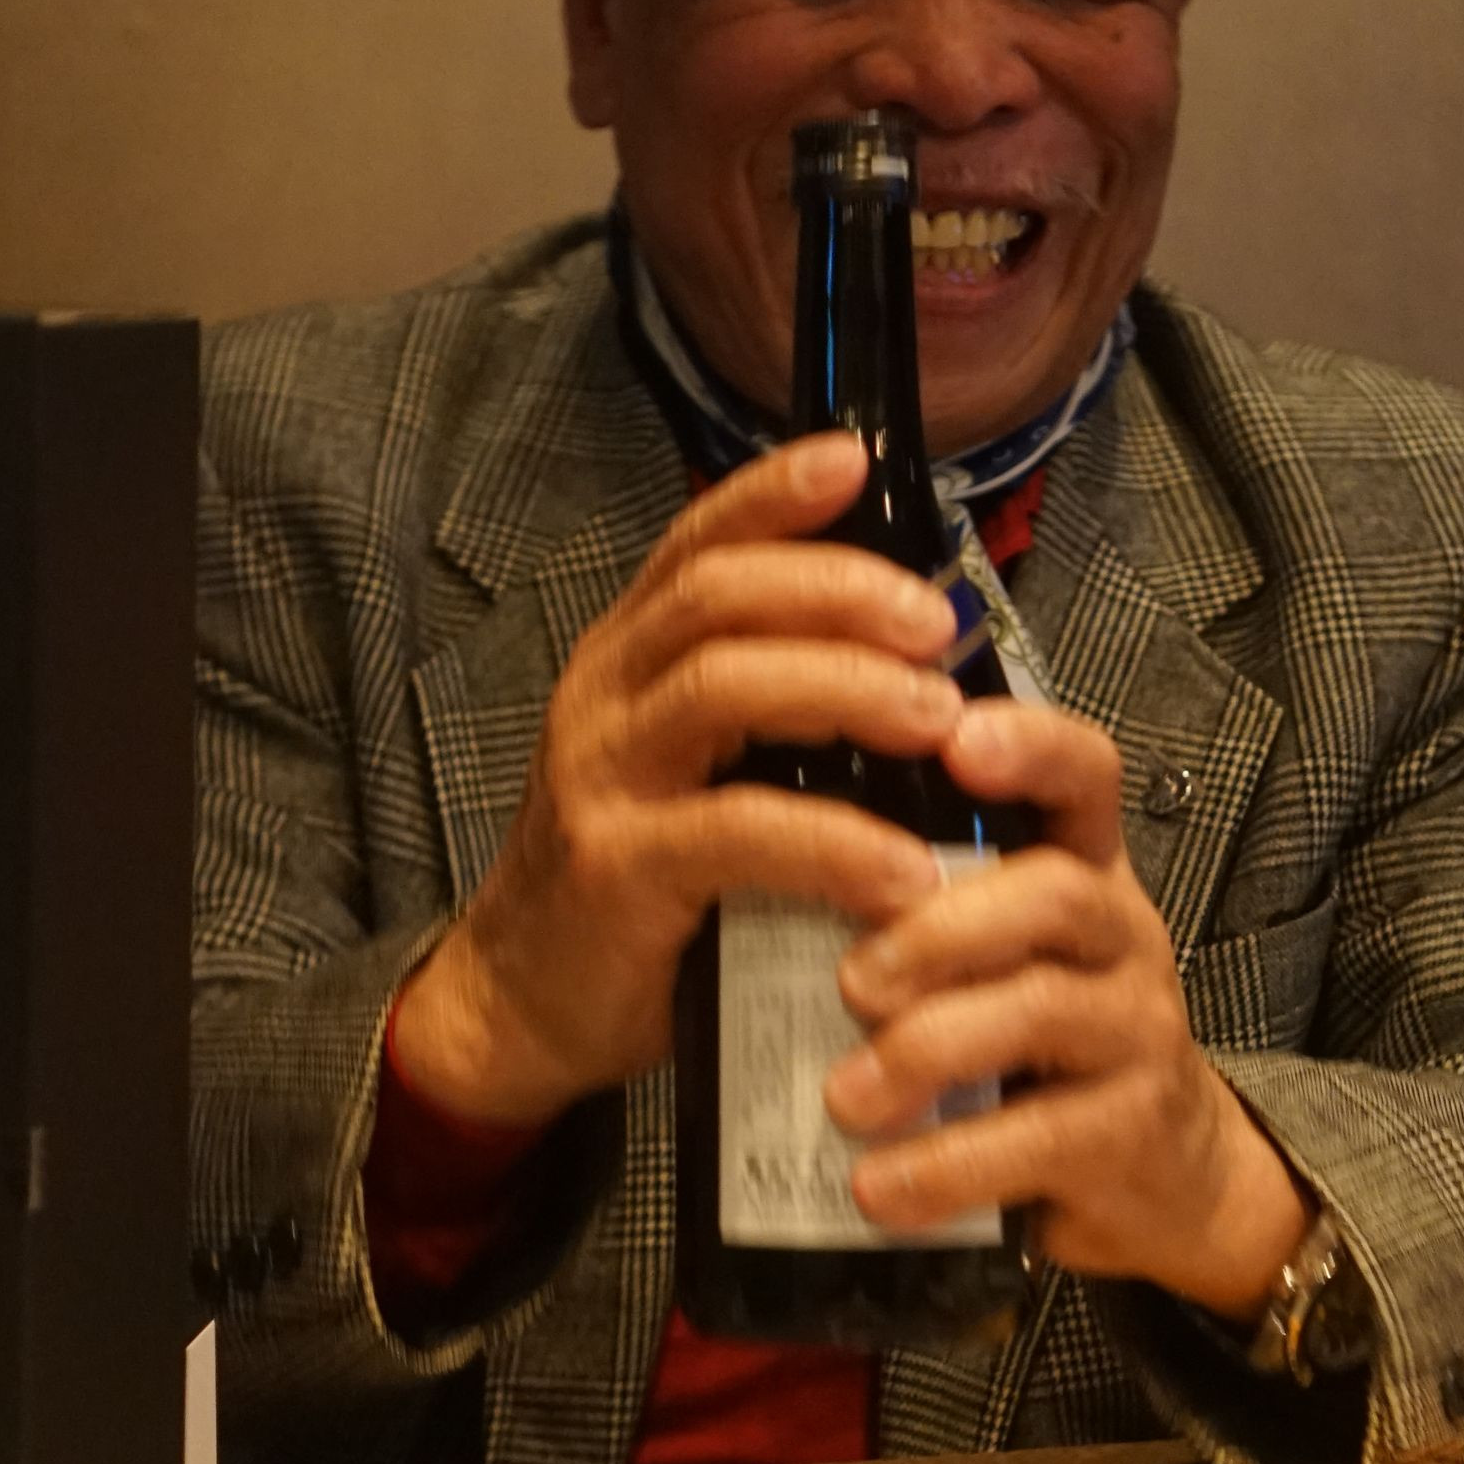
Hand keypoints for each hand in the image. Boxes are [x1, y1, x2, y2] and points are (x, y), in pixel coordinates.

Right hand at [391, 435, 963, 1128]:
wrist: (524, 1003)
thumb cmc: (638, 882)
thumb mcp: (691, 769)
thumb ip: (764, 709)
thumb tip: (907, 659)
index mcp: (628, 659)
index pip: (696, 545)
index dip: (770, 493)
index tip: (852, 460)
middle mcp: (605, 697)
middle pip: (716, 596)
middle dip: (838, 591)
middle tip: (937, 623)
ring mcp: (602, 778)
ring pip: (721, 686)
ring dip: (845, 688)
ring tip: (939, 718)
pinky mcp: (617, 869)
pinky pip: (735, 833)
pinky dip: (835, 845)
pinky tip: (907, 870)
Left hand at [821, 693, 1312, 1317]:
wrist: (1160, 1179)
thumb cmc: (1039, 1047)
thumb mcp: (993, 958)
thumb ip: (917, 906)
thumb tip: (759, 865)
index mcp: (1081, 870)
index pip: (1081, 774)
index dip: (1030, 746)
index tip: (955, 741)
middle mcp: (1122, 935)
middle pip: (1054, 892)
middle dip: (939, 930)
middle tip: (851, 981)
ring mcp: (1138, 1031)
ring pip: (1041, 1010)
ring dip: (926, 1051)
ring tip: (844, 1098)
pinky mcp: (1133, 1131)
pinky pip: (1041, 1139)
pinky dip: (946, 1166)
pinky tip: (877, 1187)